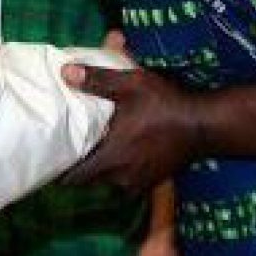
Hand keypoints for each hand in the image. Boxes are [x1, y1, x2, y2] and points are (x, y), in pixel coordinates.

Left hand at [60, 64, 199, 195]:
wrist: (205, 125)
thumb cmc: (165, 104)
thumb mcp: (131, 84)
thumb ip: (97, 80)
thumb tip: (65, 72)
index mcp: (111, 158)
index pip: (73, 177)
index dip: (59, 170)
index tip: (50, 157)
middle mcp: (122, 177)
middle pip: (89, 180)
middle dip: (78, 168)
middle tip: (67, 149)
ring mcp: (139, 182)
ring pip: (108, 180)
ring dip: (100, 168)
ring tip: (93, 149)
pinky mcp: (153, 181)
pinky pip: (127, 180)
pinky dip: (120, 170)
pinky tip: (122, 152)